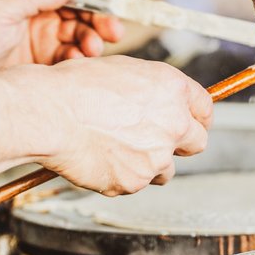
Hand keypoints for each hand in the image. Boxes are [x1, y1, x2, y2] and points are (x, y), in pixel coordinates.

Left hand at [0, 0, 124, 70]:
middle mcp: (37, 6)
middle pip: (79, 5)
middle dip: (99, 16)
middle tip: (114, 29)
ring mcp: (43, 31)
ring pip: (80, 30)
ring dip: (92, 38)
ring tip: (94, 50)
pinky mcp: (46, 56)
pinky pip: (72, 53)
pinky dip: (80, 57)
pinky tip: (79, 61)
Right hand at [38, 56, 213, 194]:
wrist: (49, 115)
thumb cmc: (74, 88)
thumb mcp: (121, 70)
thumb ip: (150, 90)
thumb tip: (158, 101)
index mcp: (172, 88)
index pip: (205, 108)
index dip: (197, 117)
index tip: (191, 122)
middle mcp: (173, 122)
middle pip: (198, 143)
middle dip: (181, 144)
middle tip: (158, 142)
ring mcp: (156, 156)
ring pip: (166, 169)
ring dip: (150, 164)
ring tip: (117, 150)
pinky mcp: (135, 181)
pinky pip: (136, 183)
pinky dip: (121, 176)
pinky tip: (100, 159)